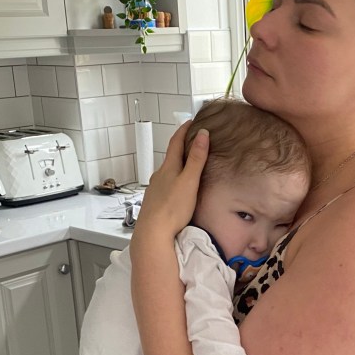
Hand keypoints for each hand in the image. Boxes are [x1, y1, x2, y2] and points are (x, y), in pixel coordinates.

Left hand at [131, 123, 208, 249]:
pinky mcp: (155, 203)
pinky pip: (165, 185)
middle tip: (192, 142)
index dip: (183, 130)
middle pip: (170, 157)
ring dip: (177, 166)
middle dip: (181, 148)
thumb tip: (202, 134)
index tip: (190, 121)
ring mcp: (155, 189)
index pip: (175, 143)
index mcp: (168, 168)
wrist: (153, 233)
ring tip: (188, 166)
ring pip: (167, 172)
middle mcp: (159, 176)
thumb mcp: (189, 181)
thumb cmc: (172, 208)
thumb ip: (196, 158)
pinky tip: (177, 189)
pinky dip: (173, 180)